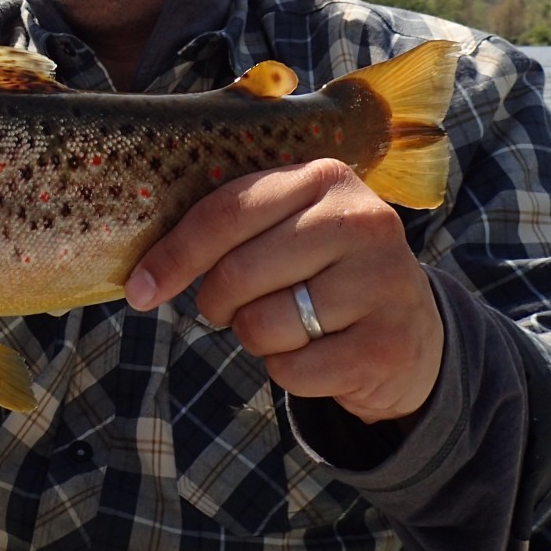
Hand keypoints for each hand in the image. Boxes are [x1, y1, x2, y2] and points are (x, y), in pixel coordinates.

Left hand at [125, 159, 443, 423]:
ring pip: (262, 325)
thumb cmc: (321, 274)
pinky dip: (288, 371)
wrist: (411, 333)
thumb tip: (140, 275)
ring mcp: (382, 281)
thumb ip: (227, 228)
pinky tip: (318, 353)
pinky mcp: (387, 344)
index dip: (175, 255)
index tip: (140, 289)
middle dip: (218, 302)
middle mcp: (361, 220)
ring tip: (289, 324)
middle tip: (235, 308)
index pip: (227, 212)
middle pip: (237, 272)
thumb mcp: (287, 231)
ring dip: (257, 338)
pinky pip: (293, 370)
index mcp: (323, 179)